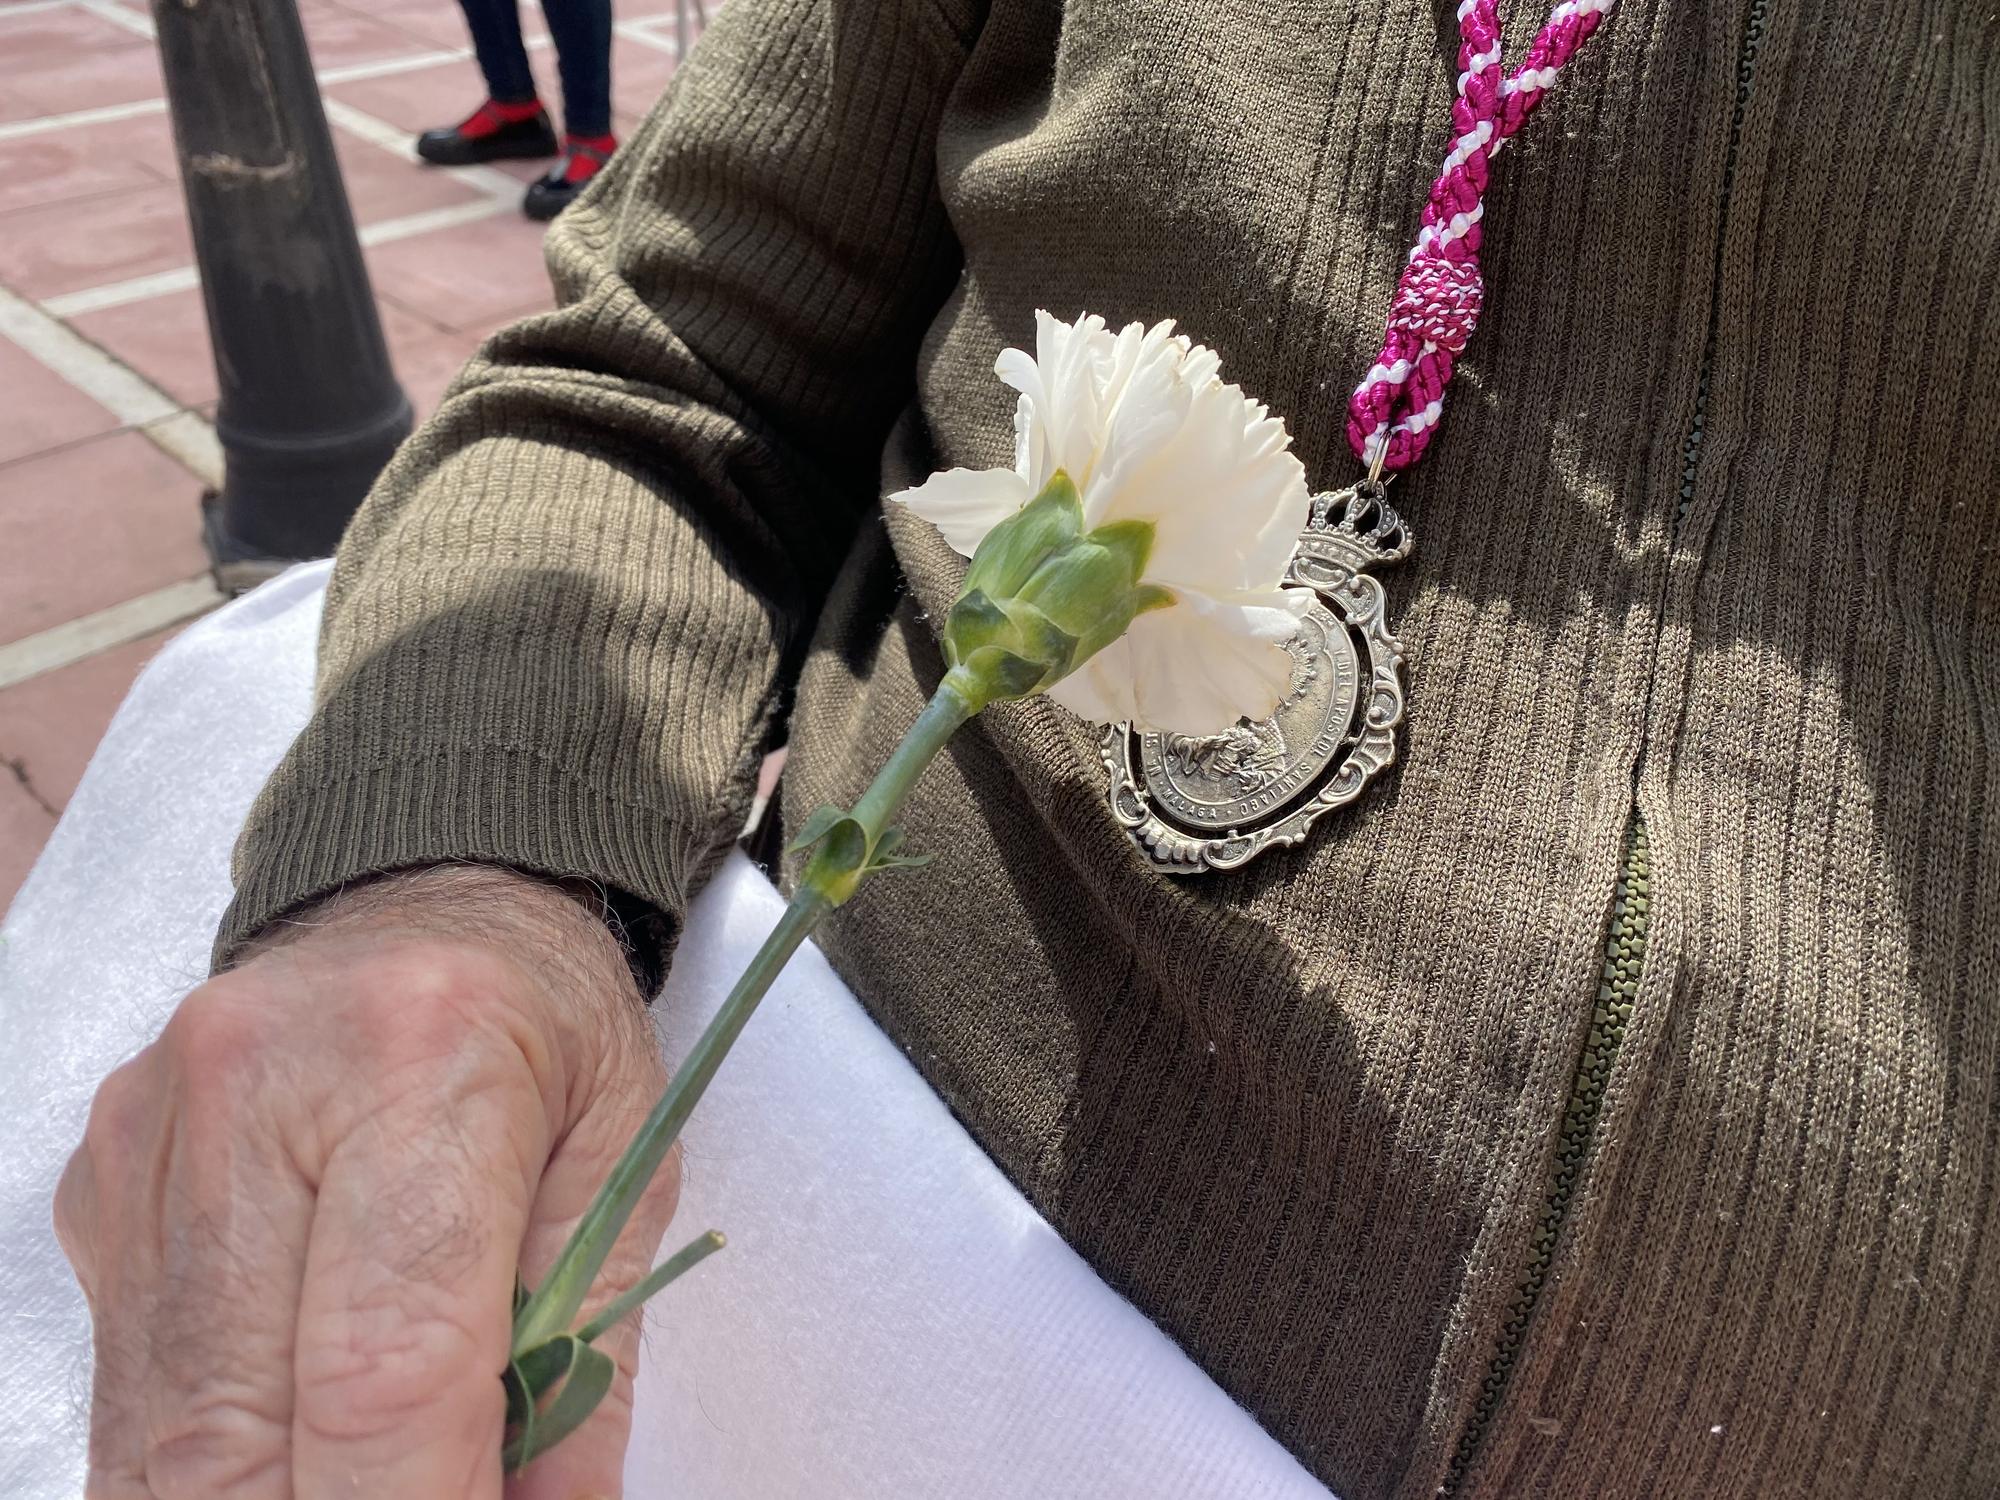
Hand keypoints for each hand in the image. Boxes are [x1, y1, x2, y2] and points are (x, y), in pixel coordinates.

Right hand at [54, 865, 676, 1498]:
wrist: (429, 894)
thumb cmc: (546, 1020)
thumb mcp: (627, 1164)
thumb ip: (587, 1365)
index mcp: (424, 1060)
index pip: (387, 1367)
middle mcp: (257, 1093)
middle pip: (239, 1433)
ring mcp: (157, 1146)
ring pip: (163, 1442)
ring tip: (372, 1482)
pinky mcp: (104, 1193)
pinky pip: (134, 1395)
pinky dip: (213, 1466)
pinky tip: (295, 1448)